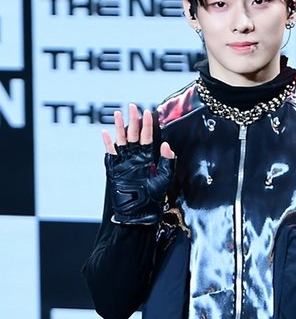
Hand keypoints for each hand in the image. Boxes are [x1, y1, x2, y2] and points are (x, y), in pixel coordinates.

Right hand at [102, 104, 175, 225]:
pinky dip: (108, 143)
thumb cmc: (153, 197)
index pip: (147, 136)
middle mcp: (135, 157)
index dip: (148, 125)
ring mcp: (124, 162)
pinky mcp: (114, 168)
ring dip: (120, 127)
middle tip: (133, 106)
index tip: (148, 112)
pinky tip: (106, 132)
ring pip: (121, 140)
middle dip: (133, 120)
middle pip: (133, 134)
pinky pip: (110, 153)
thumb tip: (165, 144)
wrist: (139, 212)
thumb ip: (166, 161)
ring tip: (119, 113)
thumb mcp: (164, 178)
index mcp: (147, 157)